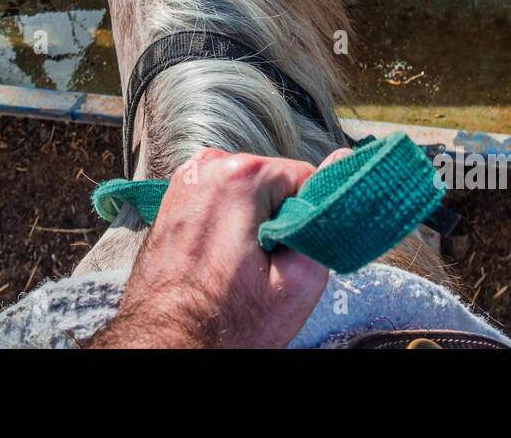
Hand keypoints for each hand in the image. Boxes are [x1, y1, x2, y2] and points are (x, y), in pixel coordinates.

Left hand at [87, 147, 349, 347]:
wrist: (168, 345)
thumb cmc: (224, 324)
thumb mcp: (299, 281)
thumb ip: (326, 218)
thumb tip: (342, 165)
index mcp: (238, 177)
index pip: (304, 177)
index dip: (308, 218)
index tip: (292, 251)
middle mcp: (206, 168)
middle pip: (274, 183)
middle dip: (279, 220)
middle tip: (265, 266)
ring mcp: (186, 182)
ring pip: (249, 194)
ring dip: (254, 224)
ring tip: (240, 265)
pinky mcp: (176, 199)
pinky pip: (223, 202)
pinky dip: (230, 225)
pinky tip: (222, 259)